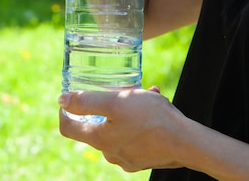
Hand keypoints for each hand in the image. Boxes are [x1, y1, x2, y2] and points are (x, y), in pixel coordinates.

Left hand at [58, 87, 186, 172]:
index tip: (71, 96)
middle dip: (105, 105)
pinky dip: (139, 121)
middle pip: (96, 126)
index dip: (65, 111)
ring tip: (144, 94)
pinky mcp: (143, 159)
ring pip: (118, 128)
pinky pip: (134, 136)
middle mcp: (109, 152)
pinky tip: (154, 105)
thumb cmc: (151, 119)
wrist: (186, 142)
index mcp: (98, 139)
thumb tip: (61, 100)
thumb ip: (86, 101)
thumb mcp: (115, 101)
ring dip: (126, 109)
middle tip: (120, 89)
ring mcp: (127, 158)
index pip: (68, 128)